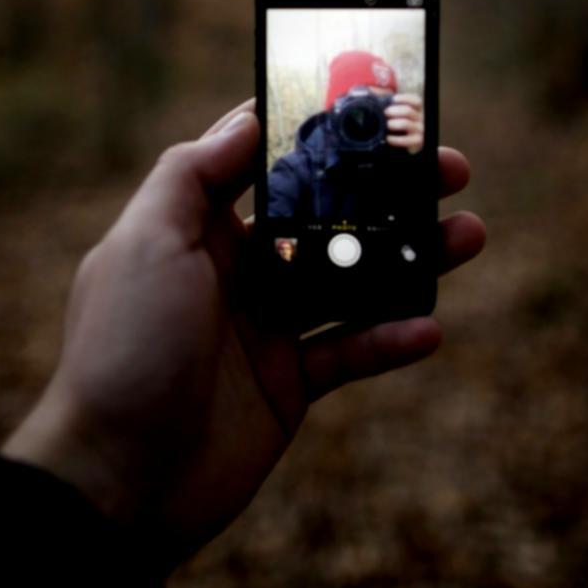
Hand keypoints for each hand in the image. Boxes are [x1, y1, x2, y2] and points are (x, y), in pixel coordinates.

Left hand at [2, 100, 484, 568]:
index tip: (376, 106)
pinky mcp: (289, 385)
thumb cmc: (123, 351)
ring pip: (352, 279)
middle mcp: (235, 270)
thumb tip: (245, 118)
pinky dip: (391, 339)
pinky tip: (429, 328)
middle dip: (387, 189)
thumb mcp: (144, 245)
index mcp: (196, 229)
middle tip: (449, 168)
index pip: (265, 161)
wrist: (118, 481)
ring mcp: (266, 328)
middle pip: (325, 215)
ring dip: (410, 255)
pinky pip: (352, 351)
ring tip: (469, 234)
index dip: (318, 131)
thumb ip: (190, 176)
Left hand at [385, 92, 424, 152]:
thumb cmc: (398, 122)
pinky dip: (396, 139)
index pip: (416, 100)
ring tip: (387, 125)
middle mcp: (420, 118)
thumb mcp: (394, 109)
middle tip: (385, 112)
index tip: (393, 99)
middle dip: (395, 111)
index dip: (405, 98)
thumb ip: (384, 98)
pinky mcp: (417, 142)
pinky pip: (407, 140)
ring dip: (395, 124)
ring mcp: (419, 130)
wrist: (403, 141)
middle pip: (409, 111)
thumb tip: (370, 89)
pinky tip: (389, 138)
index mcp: (416, 109)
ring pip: (408, 124)